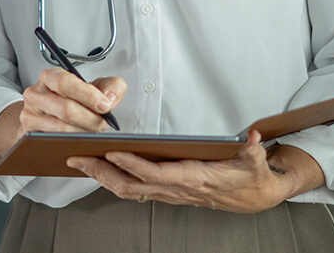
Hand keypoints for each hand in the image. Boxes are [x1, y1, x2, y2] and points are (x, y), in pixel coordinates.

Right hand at [0, 68, 126, 161]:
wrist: (45, 114)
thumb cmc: (71, 99)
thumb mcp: (92, 87)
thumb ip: (109, 86)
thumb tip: (110, 99)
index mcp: (50, 77)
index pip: (65, 83)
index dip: (87, 95)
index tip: (105, 105)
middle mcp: (35, 95)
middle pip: (65, 109)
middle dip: (90, 119)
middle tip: (104, 124)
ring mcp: (29, 116)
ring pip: (61, 130)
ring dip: (83, 133)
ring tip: (94, 132)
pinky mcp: (29, 136)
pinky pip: (53, 143)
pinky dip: (71, 144)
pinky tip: (82, 143)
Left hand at [68, 132, 315, 213]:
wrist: (253, 196)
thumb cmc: (249, 176)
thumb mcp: (255, 161)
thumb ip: (253, 149)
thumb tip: (252, 136)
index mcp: (194, 179)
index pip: (156, 174)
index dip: (132, 165)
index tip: (111, 152)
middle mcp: (177, 189)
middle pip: (132, 185)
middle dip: (102, 173)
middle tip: (77, 158)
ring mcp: (170, 193)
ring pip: (128, 190)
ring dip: (102, 177)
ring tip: (80, 162)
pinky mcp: (167, 192)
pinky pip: (134, 189)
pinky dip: (114, 179)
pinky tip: (101, 169)